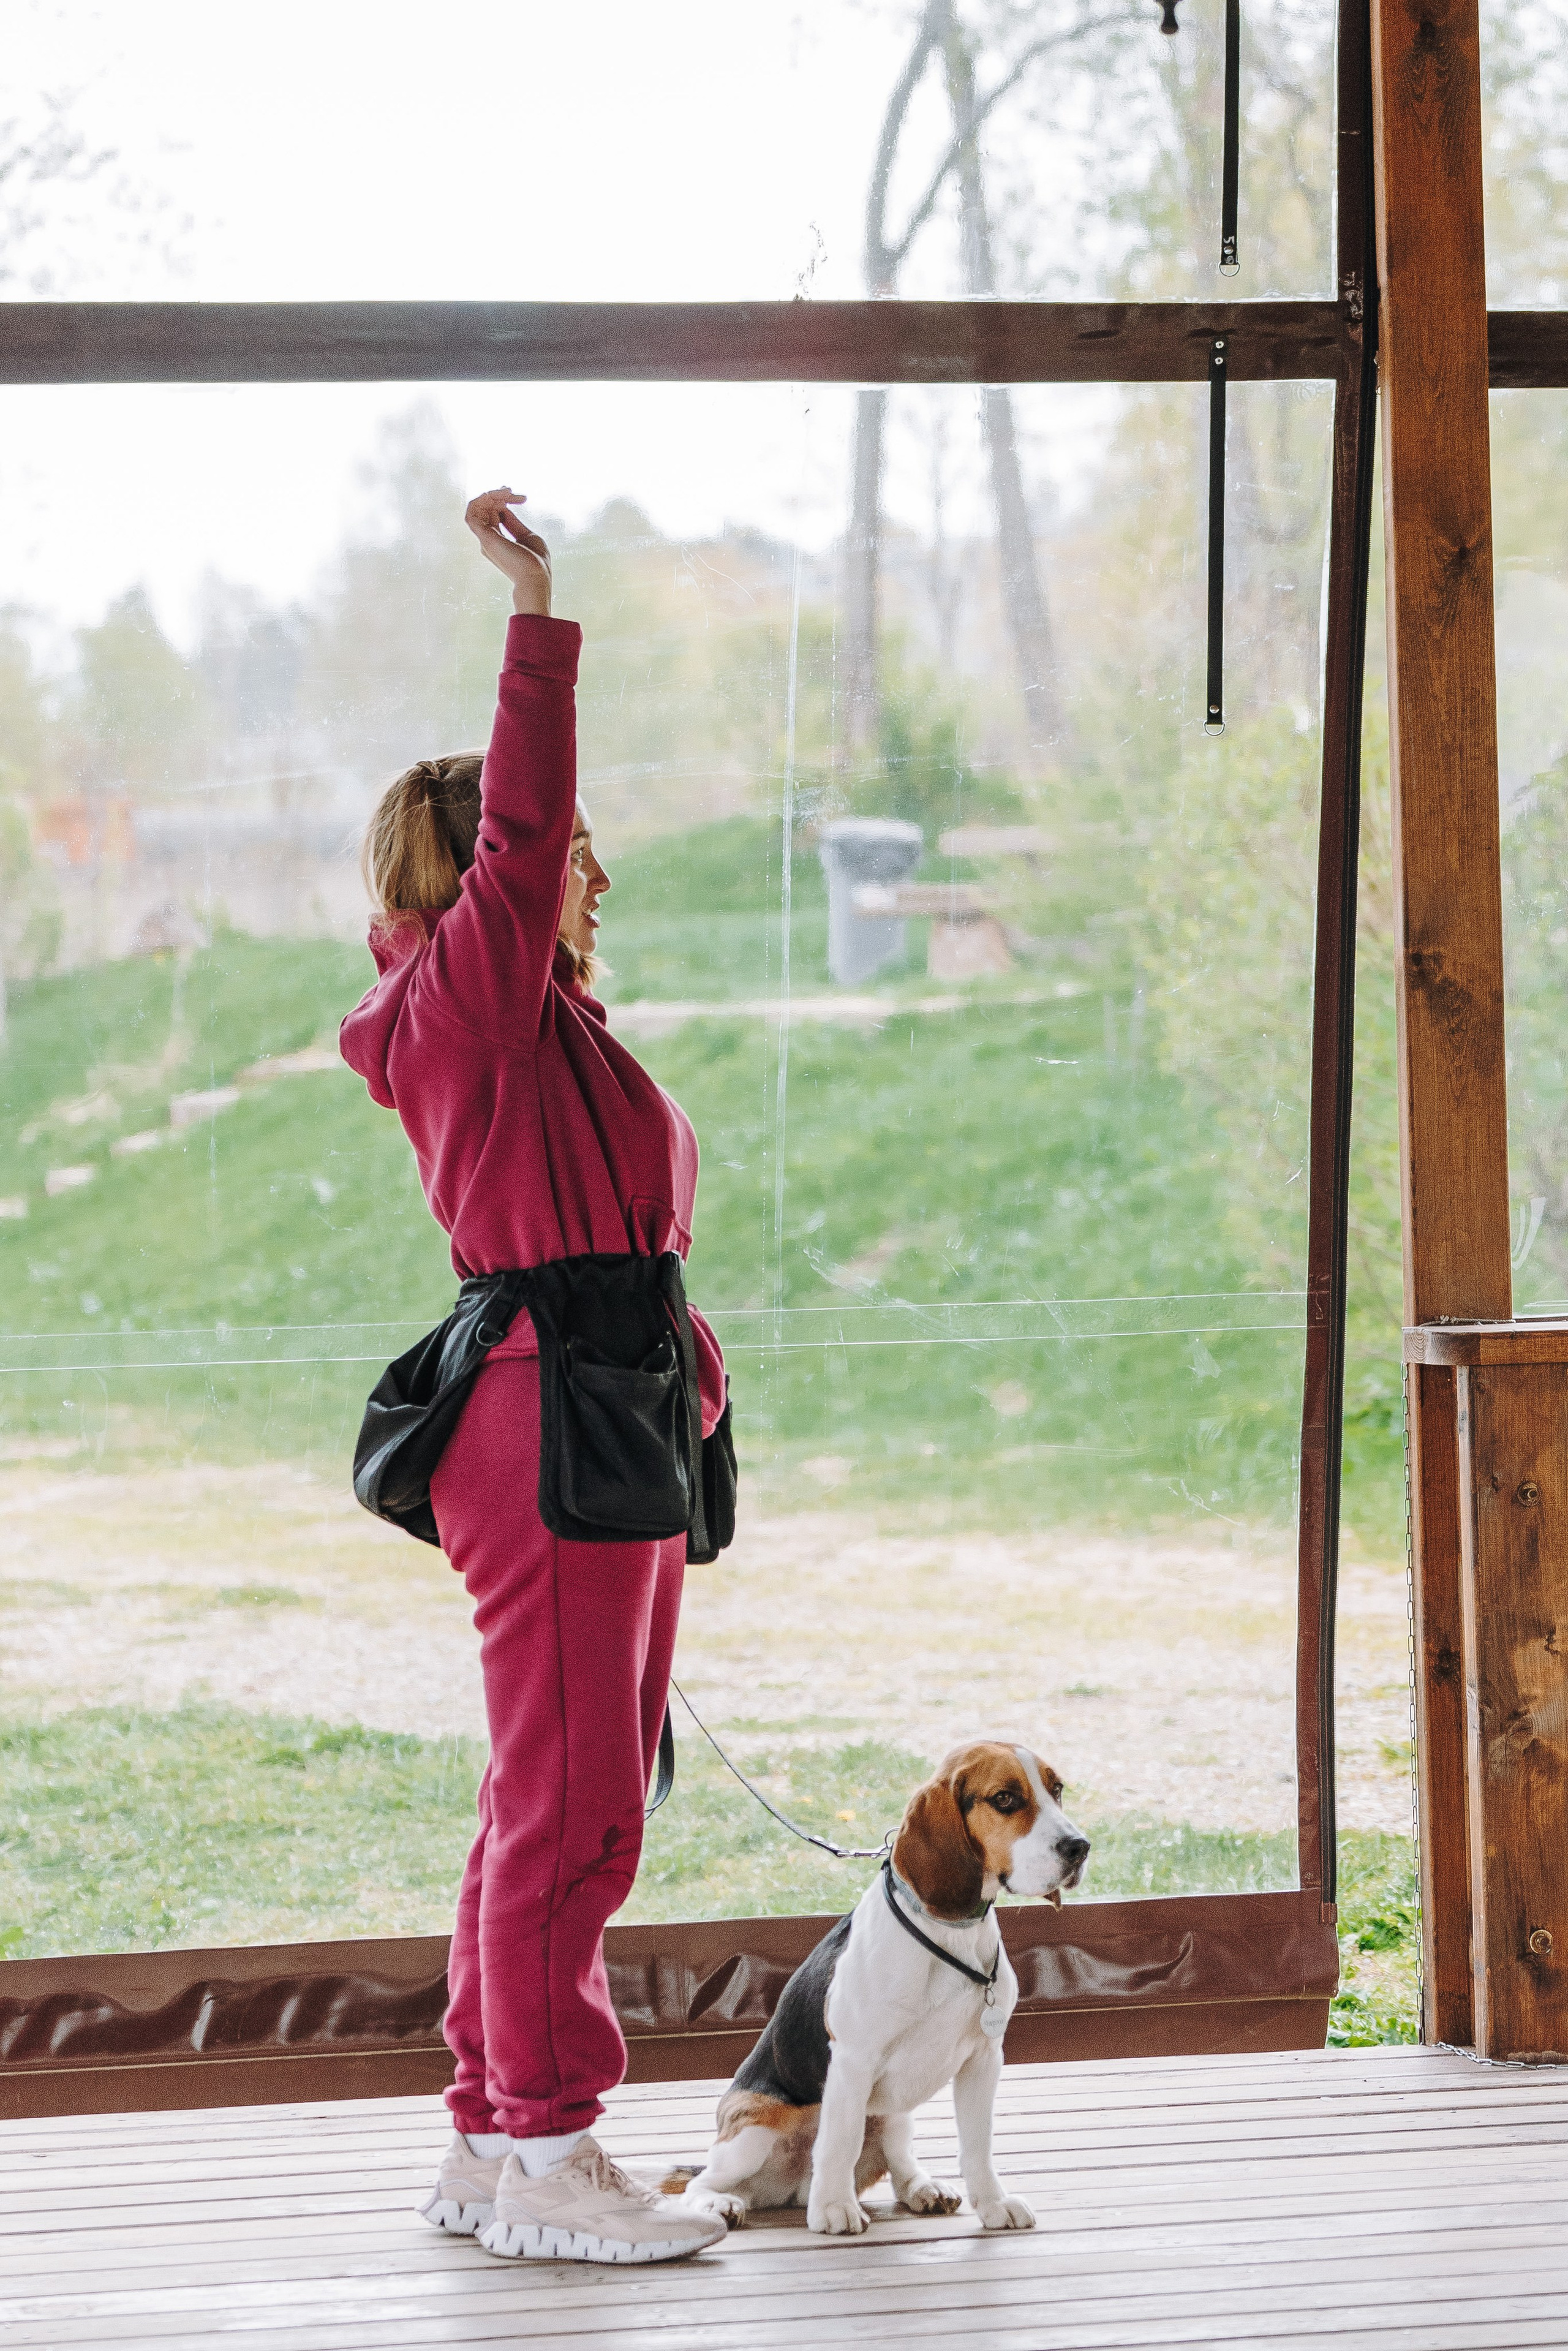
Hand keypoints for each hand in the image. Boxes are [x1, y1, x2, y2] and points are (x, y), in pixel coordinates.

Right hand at [465, 486, 551, 615]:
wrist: (536, 577)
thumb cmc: (536, 563)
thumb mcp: (527, 536)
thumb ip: (513, 523)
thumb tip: (504, 508)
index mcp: (497, 541)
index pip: (493, 513)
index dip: (503, 500)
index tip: (521, 498)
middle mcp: (488, 539)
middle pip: (485, 508)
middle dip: (498, 494)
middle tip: (513, 492)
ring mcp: (485, 538)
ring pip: (476, 507)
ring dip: (490, 494)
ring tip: (507, 492)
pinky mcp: (485, 537)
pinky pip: (472, 512)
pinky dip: (481, 500)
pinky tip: (495, 494)